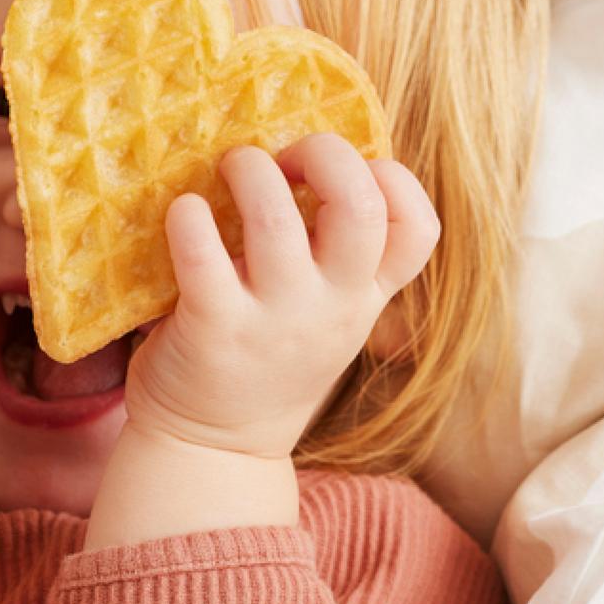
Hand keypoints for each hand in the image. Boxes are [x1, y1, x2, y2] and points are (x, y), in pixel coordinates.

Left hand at [121, 133, 439, 460]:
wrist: (213, 450)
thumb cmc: (265, 360)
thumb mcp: (327, 318)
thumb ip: (336, 258)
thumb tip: (312, 158)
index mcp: (364, 297)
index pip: (418, 229)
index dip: (393, 178)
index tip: (346, 172)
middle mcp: (330, 307)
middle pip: (360, 208)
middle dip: (326, 154)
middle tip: (286, 156)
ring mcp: (273, 321)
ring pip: (277, 219)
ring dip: (250, 171)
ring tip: (229, 169)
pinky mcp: (213, 329)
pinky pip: (202, 253)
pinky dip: (188, 216)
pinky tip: (184, 213)